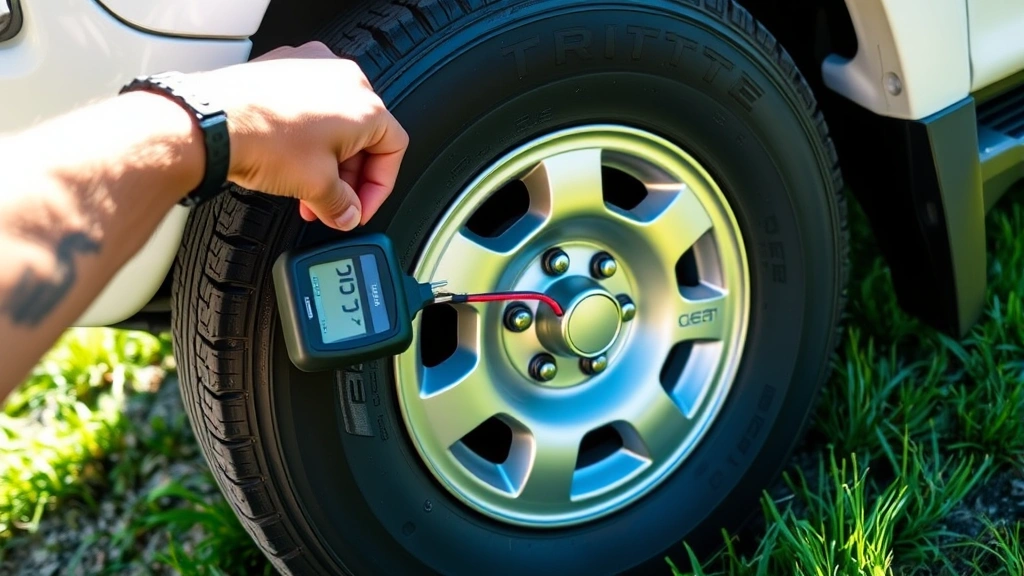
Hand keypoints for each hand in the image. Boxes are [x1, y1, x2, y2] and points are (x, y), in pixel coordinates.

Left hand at [197, 42, 408, 230]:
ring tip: (306, 190)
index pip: (394, 149)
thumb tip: (346, 214)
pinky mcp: (282, 68)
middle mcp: (344, 78)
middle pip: (364, 137)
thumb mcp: (316, 186)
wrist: (210, 122)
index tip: (360, 209)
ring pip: (335, 123)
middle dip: (348, 179)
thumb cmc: (263, 140)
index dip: (379, 188)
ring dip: (326, 162)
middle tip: (333, 205)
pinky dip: (306, 137)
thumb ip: (342, 206)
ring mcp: (312, 68)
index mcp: (366, 105)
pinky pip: (308, 107)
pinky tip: (288, 162)